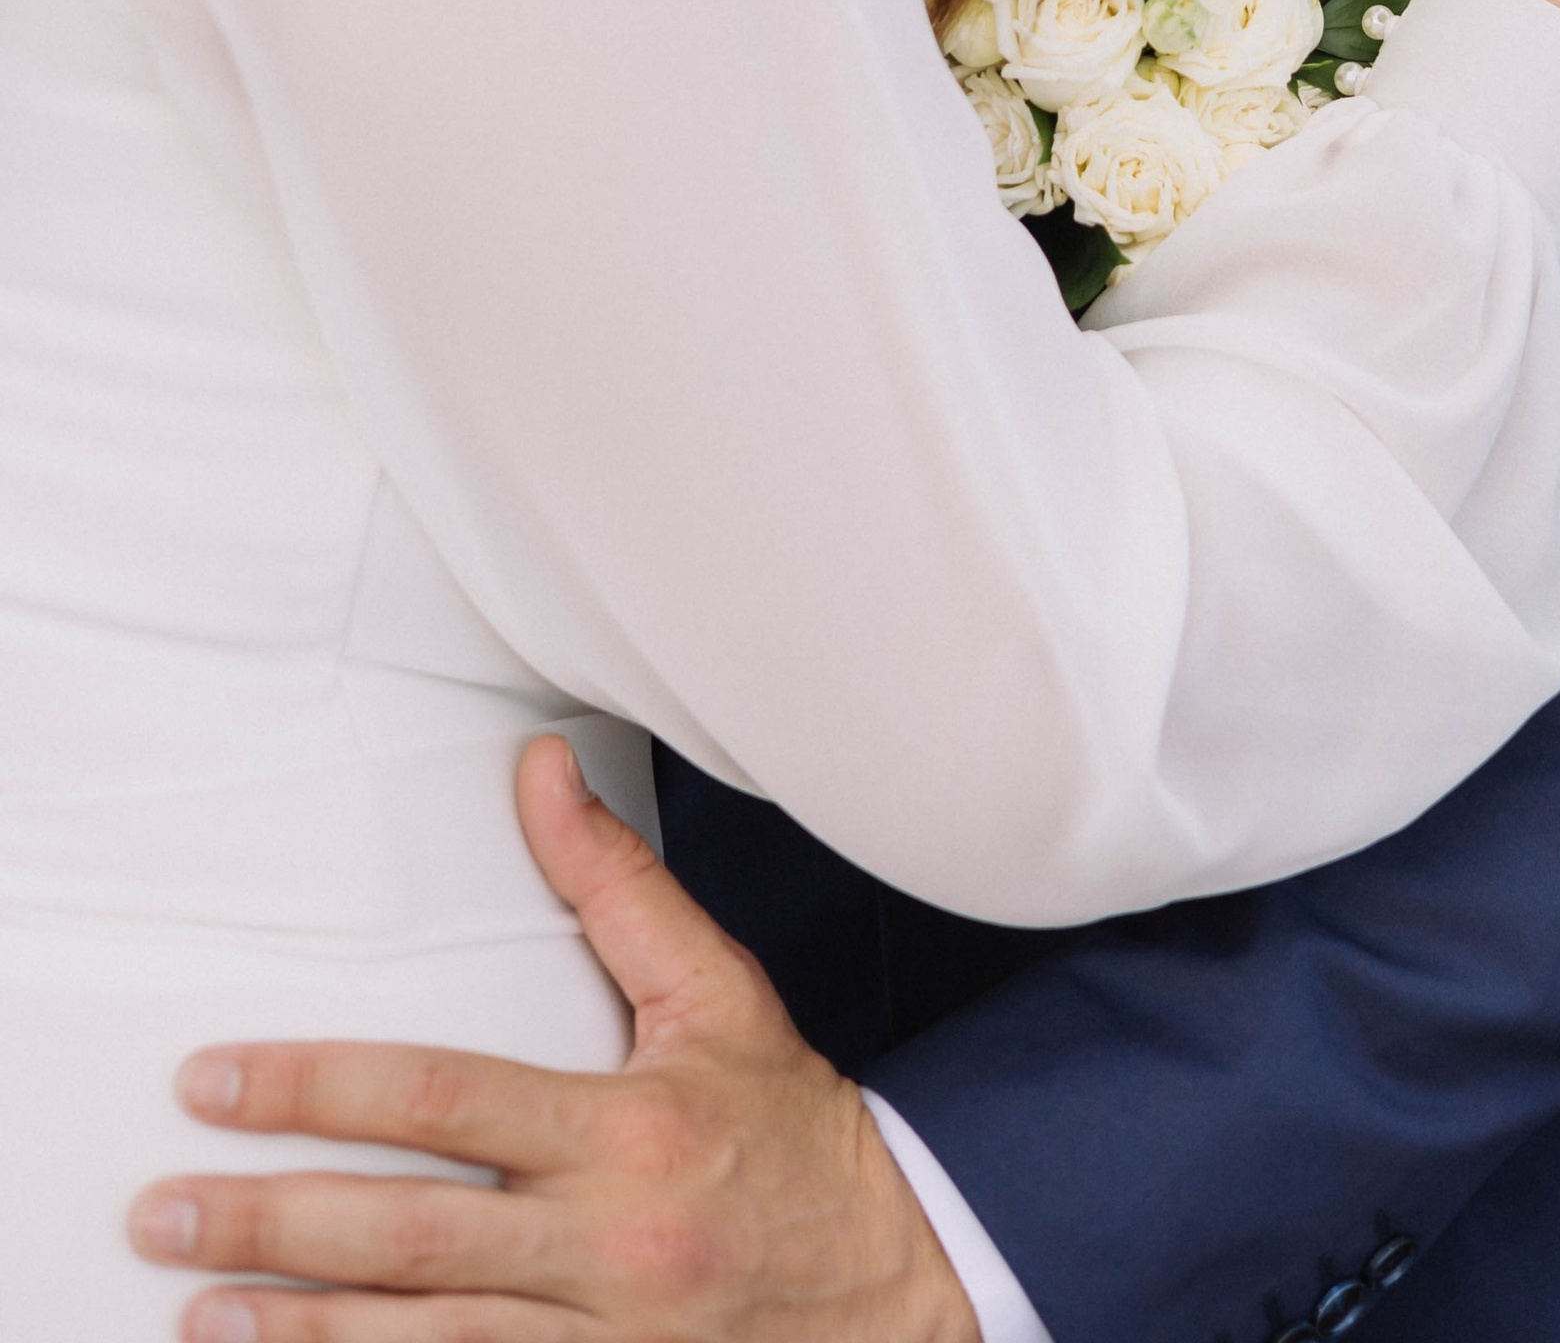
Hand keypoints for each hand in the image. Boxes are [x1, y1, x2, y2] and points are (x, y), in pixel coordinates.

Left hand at [128, 737, 977, 1342]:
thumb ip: (619, 887)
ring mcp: (605, 1342)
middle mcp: (609, 1242)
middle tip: (163, 1205)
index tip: (218, 1081)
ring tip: (199, 1306)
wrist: (900, 1284)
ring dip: (299, 1330)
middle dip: (272, 1220)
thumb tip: (544, 769)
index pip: (444, 1098)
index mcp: (631, 1126)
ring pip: (423, 1341)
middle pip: (409, 1235)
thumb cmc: (794, 1135)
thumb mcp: (719, 995)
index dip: (320, 1087)